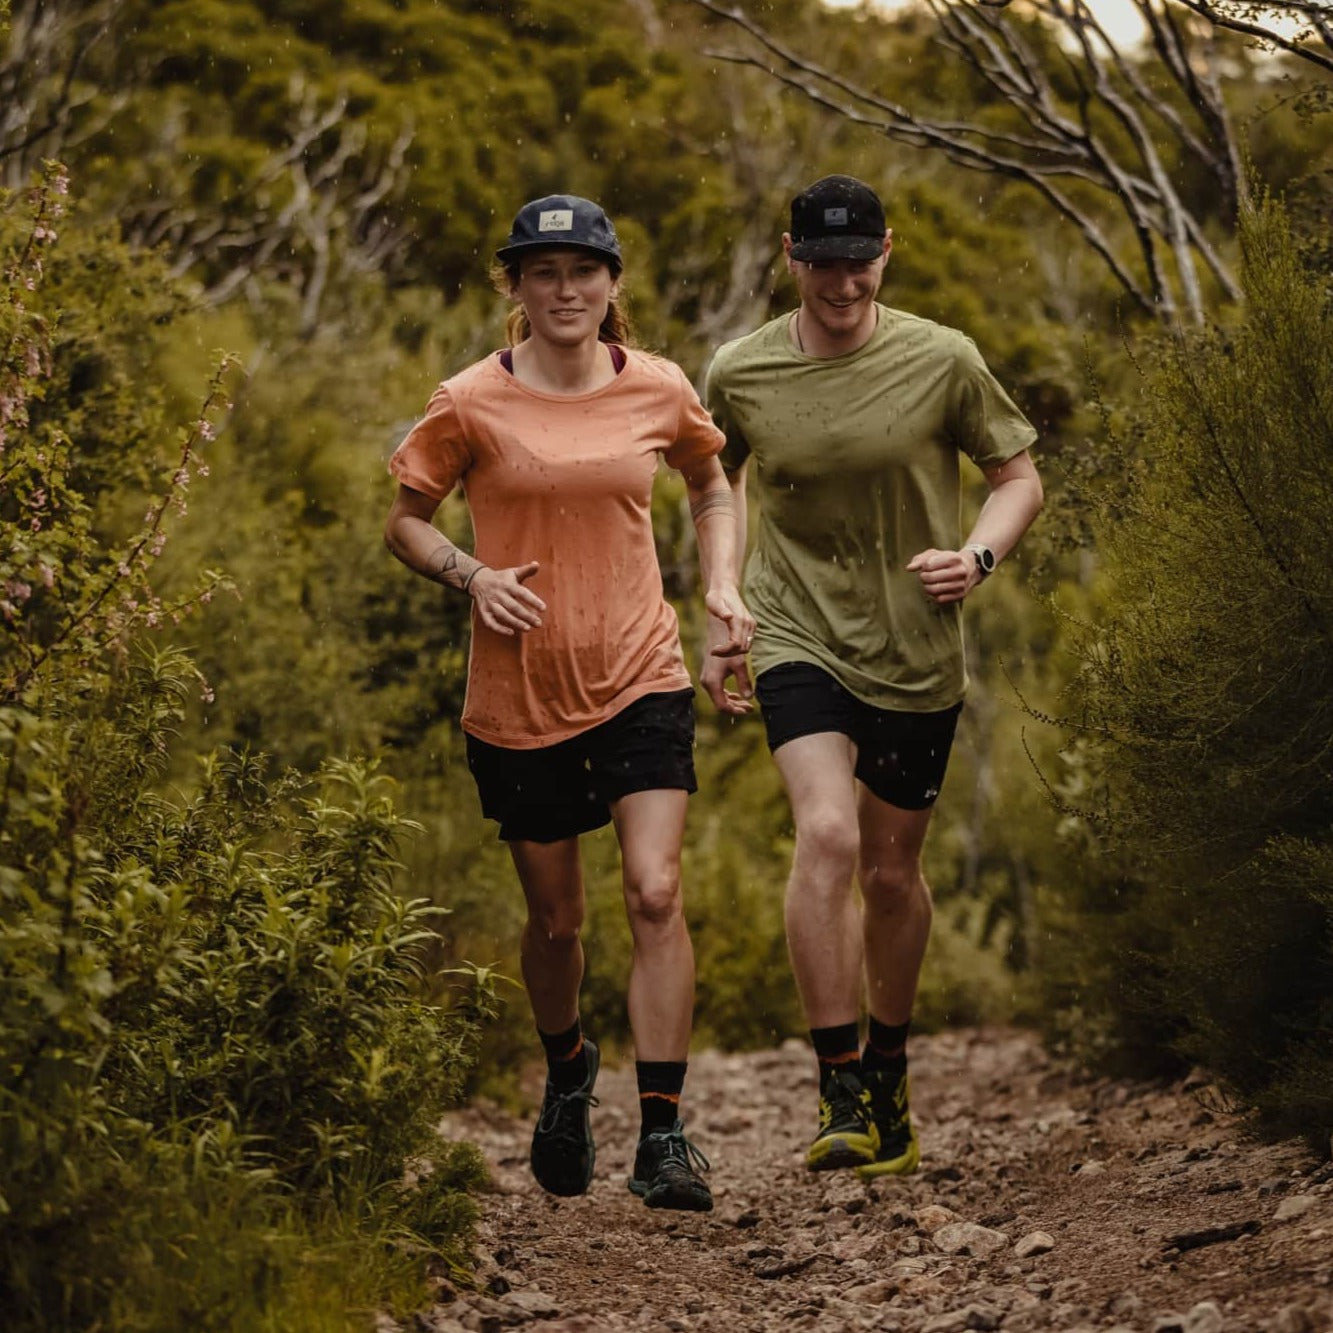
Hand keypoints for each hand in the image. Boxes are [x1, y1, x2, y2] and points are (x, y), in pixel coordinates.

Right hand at [468, 561, 544, 634]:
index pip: (522, 593)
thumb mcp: (513, 572)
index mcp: (508, 584)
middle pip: (514, 606)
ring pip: (503, 615)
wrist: (478, 580)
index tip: (543, 608)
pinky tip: (511, 633)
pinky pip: (490, 622)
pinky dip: (499, 629)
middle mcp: (499, 594)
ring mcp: (490, 603)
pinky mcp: (484, 611)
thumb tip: (537, 564)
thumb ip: (526, 570)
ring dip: (515, 623)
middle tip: (539, 623)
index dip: (533, 601)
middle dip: (527, 616)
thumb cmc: (501, 578)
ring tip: (528, 628)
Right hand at [700, 588, 754, 715]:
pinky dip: (728, 693)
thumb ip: (744, 682)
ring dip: (733, 701)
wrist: (716, 627)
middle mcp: (707, 682)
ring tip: (746, 703)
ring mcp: (707, 677)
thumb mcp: (739, 664)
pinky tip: (738, 692)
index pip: (723, 706)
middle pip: (720, 703)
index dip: (737, 711)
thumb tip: (749, 698)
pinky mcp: (710, 672)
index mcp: (713, 682)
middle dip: (735, 707)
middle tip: (750, 708)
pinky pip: (718, 689)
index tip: (750, 709)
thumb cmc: (728, 644)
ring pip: (719, 697)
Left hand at [704, 583, 755, 657]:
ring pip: (746, 648)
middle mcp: (748, 623)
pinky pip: (747, 644)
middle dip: (728, 653)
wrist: (725, 589)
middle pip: (741, 648)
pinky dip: (737, 648)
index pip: (735, 644)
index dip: (724, 651)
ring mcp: (751, 625)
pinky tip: (725, 645)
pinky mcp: (751, 626)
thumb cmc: (716, 596)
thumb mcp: (714, 602)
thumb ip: (721, 610)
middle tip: (714, 651)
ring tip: (719, 650)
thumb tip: (728, 616)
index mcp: (740, 619)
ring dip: (733, 652)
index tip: (712, 650)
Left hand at [905, 548, 980, 605]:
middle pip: (930, 578)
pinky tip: (935, 589)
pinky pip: (940, 599)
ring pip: (933, 590)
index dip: (923, 566)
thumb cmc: (948, 560)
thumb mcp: (936, 554)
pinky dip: (933, 595)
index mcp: (954, 559)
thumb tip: (909, 568)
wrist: (971, 568)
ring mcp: (961, 585)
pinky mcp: (960, 595)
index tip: (926, 566)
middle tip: (925, 576)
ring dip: (926, 587)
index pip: (928, 565)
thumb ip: (920, 559)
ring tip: (928, 583)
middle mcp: (960, 572)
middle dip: (923, 577)